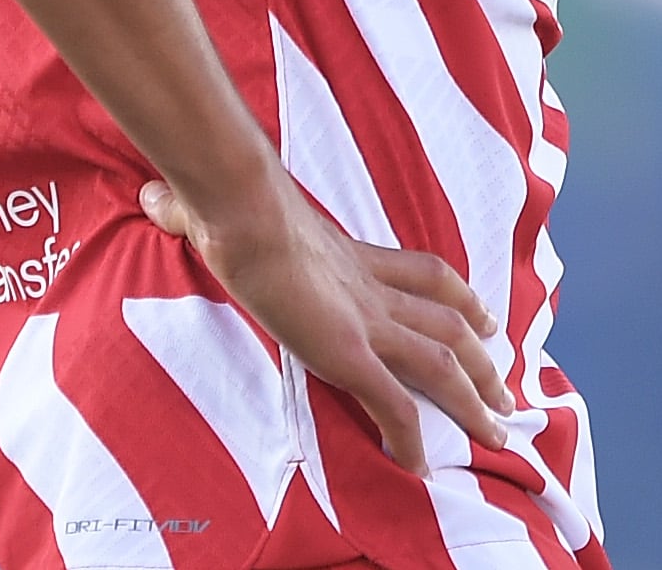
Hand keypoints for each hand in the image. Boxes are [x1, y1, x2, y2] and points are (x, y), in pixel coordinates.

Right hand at [140, 177, 511, 475]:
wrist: (241, 210)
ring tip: (499, 434)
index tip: (484, 316)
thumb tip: (152, 194)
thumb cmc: (233, 202)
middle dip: (485, 359)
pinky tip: (419, 467)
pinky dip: (412, 437)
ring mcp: (365, 321)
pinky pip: (394, 405)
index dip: (461, 296)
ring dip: (475, 399)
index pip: (425, 275)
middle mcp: (372, 291)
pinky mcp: (349, 352)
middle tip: (509, 390)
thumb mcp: (225, 206)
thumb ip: (194, 208)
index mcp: (354, 257)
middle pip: (450, 323)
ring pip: (442, 364)